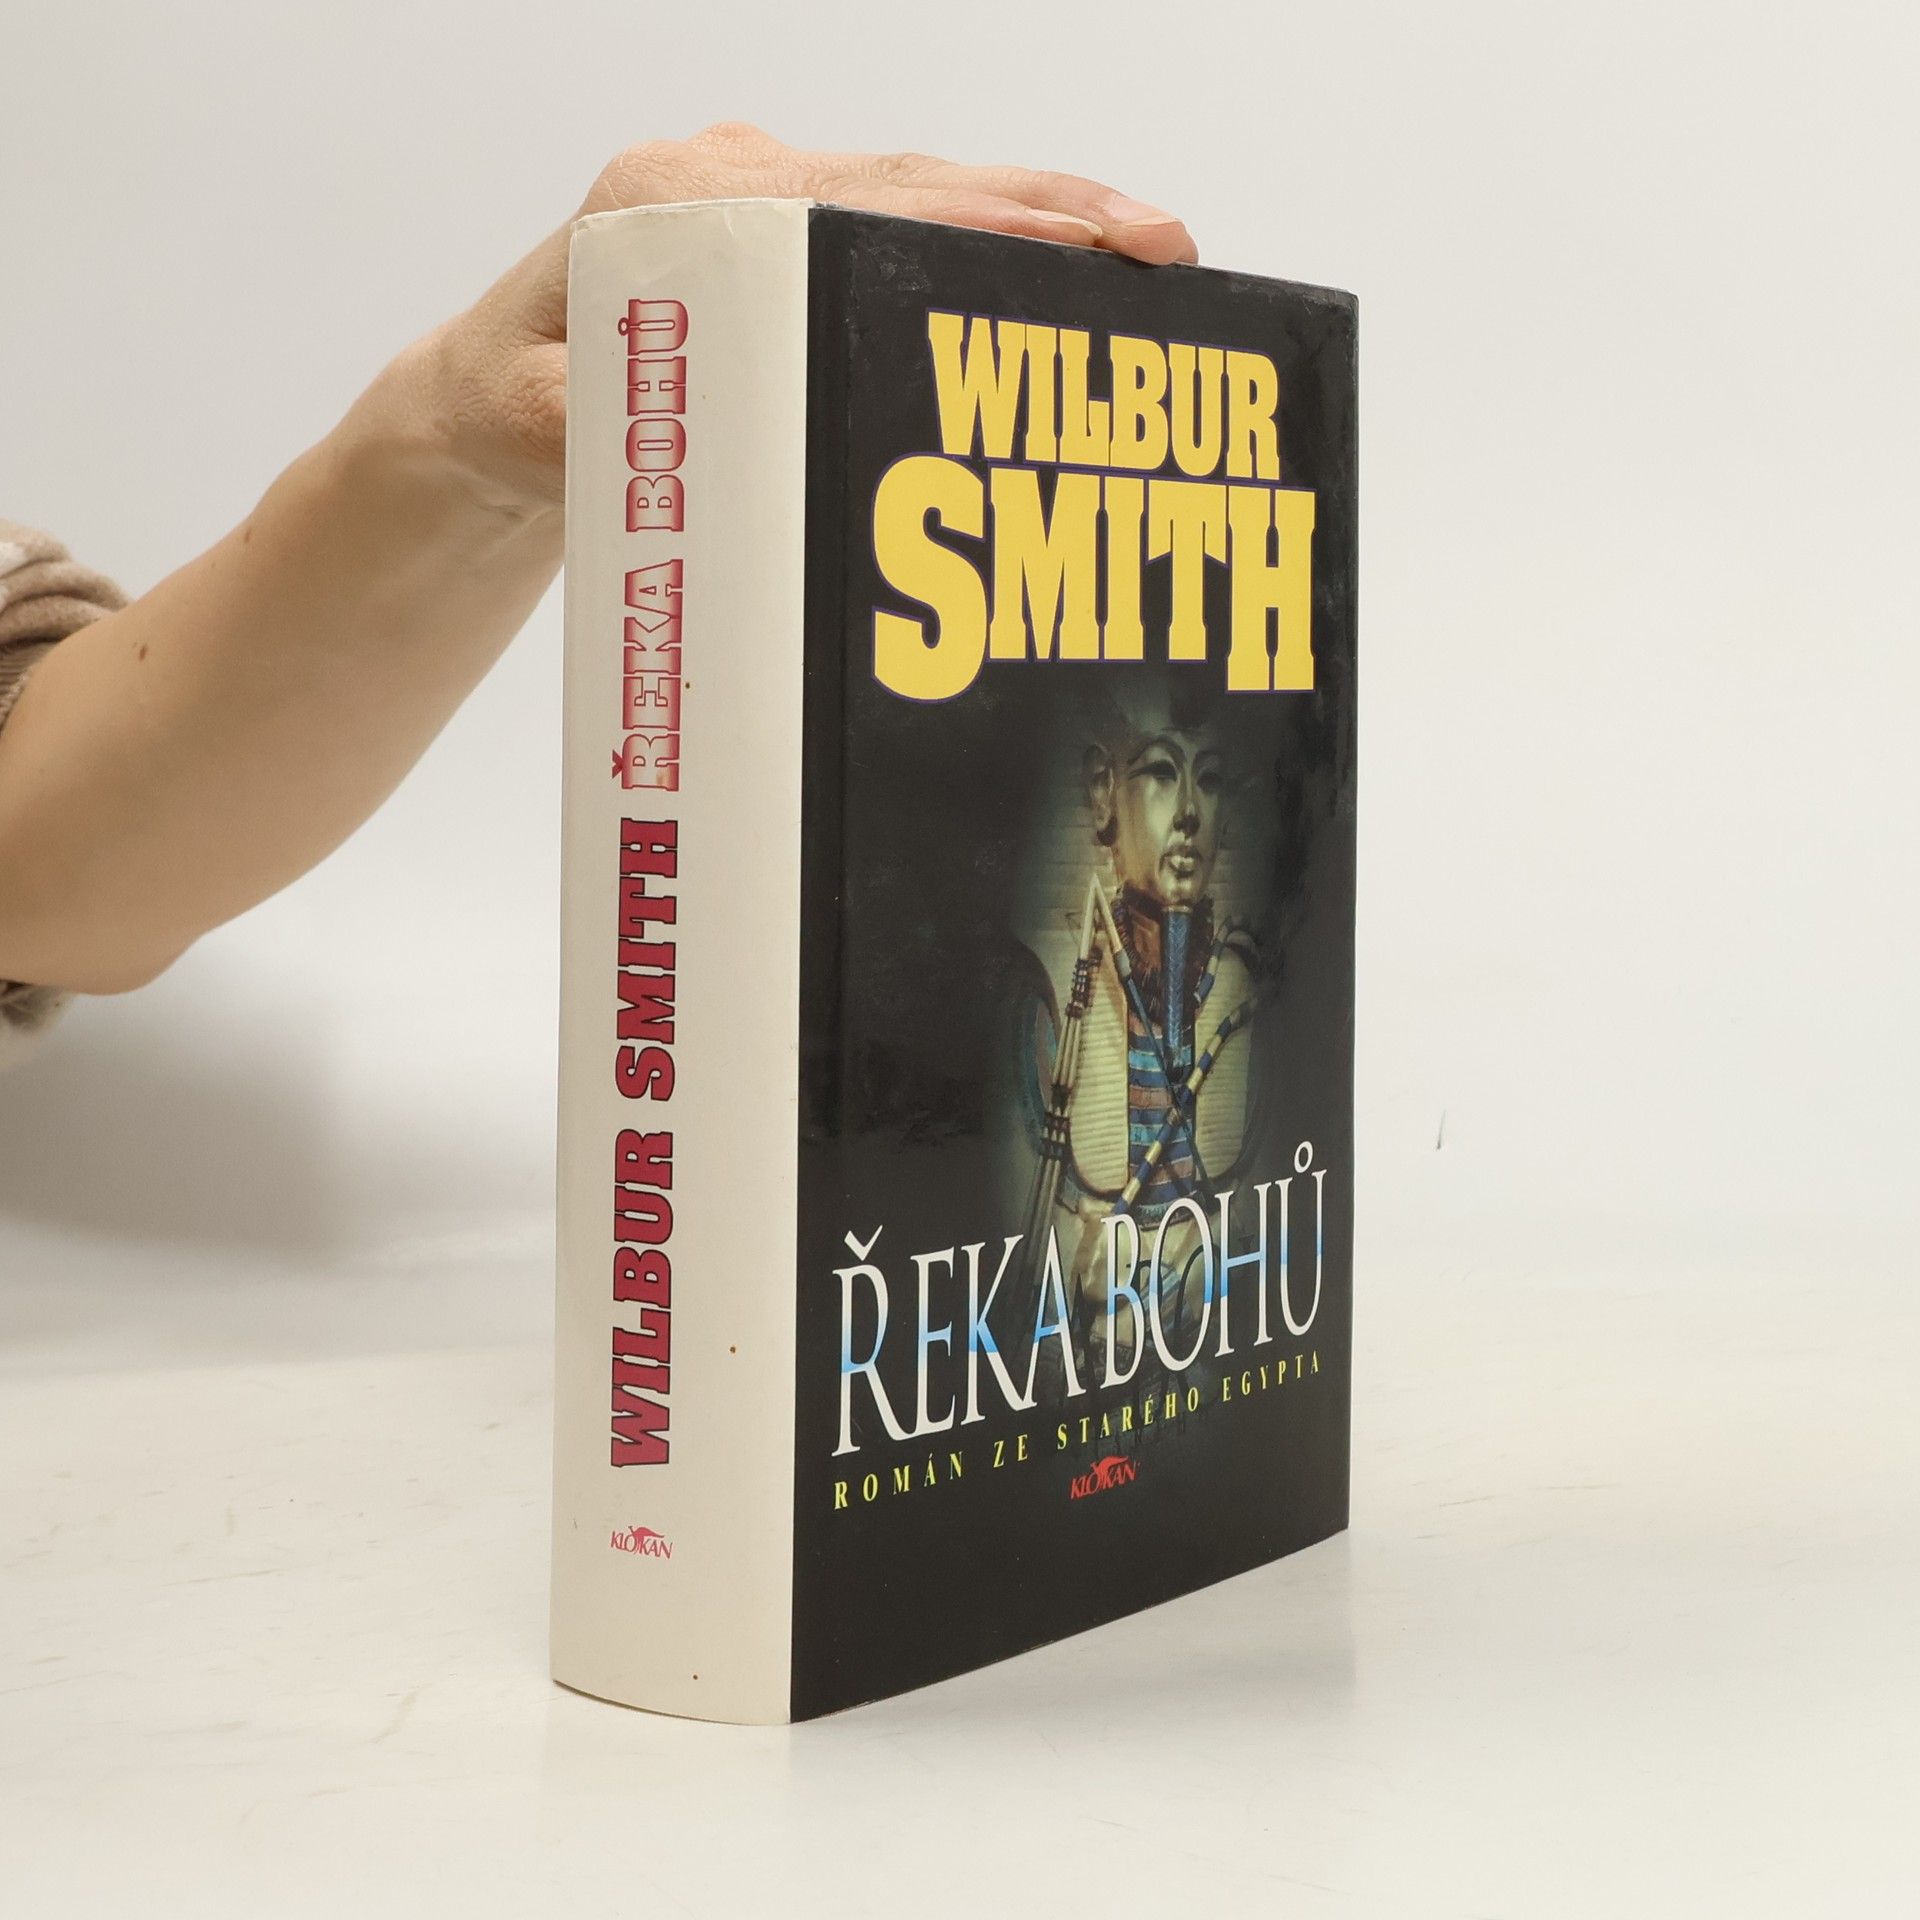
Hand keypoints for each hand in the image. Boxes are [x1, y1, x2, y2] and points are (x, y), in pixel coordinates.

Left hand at [397, 122, 1198, 515]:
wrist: (488, 400)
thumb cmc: (514, 412)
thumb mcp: (541, 429)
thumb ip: (605, 419)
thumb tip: (682, 425)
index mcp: (677, 204)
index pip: (856, 206)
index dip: (976, 225)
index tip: (1074, 248)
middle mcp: (732, 183)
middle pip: (917, 185)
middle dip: (1050, 212)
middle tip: (1165, 250)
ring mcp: (766, 203)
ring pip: (926, 196)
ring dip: (1041, 222)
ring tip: (1150, 259)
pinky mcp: (789, 240)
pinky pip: (904, 227)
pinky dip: (992, 245)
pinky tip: (1067, 277)